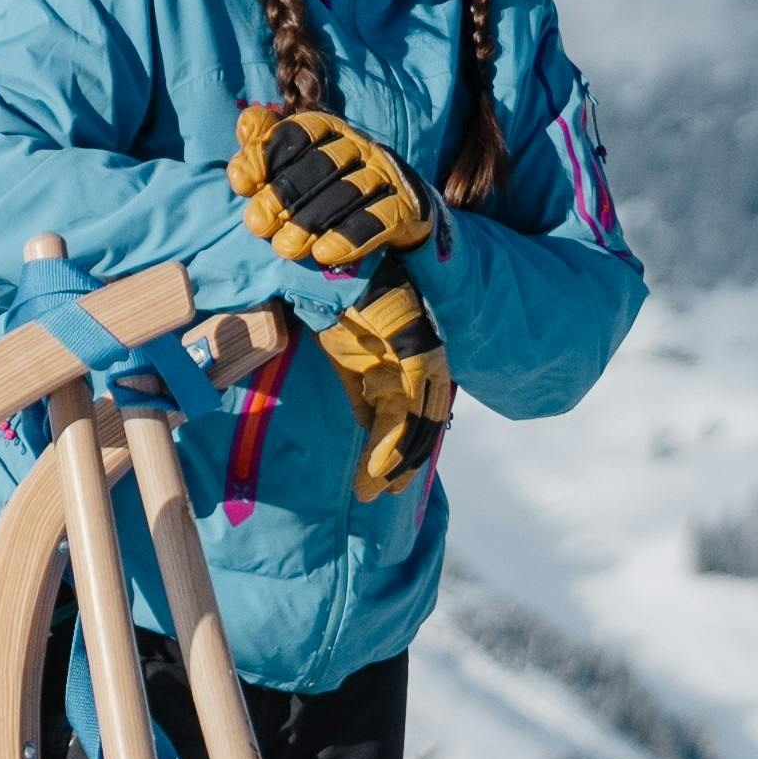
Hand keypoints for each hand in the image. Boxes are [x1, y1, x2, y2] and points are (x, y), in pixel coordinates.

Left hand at [238, 103, 434, 268]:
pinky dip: (351, 236)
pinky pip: (380, 218)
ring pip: (349, 191)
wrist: (395, 210)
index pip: (299, 131)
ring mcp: (385, 175)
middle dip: (286, 193)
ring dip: (313, 220)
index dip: (269, 153)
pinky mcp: (406, 206)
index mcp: (331, 131)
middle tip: (257, 224)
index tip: (243, 183)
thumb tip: (245, 124)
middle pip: (322, 163)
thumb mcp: (296, 165)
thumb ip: (267, 146)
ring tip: (285, 248)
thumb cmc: (330, 186)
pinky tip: (324, 254)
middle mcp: (360, 147)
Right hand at [314, 278, 457, 498]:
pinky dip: (398, 439)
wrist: (332, 265)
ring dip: (400, 459)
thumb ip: (362, 391)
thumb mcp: (348, 359)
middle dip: (407, 461)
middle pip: (425, 421)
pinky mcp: (415, 347)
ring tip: (378, 489)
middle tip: (385, 493)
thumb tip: (368, 426)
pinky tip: (381, 466)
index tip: (384, 482)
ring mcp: (421, 353)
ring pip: (422, 419)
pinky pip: (413, 402)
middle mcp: (421, 359)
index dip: (404, 450)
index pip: (416, 415)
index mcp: (406, 361)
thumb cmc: (340, 304)